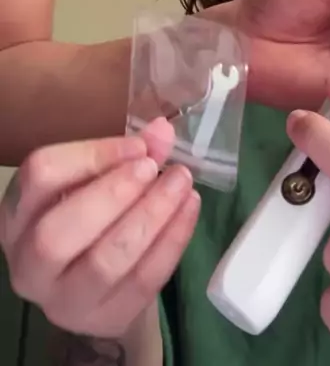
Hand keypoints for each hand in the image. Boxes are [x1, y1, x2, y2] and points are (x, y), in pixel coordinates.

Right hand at [0, 119, 199, 336]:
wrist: (102, 286)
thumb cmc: (92, 217)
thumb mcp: (97, 181)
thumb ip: (129, 153)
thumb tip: (163, 130)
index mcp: (19, 214)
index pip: (41, 177)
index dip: (92, 155)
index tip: (137, 146)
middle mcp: (28, 263)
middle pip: (57, 233)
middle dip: (113, 194)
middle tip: (153, 168)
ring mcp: (63, 301)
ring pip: (103, 263)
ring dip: (150, 217)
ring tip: (180, 184)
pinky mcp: (104, 320)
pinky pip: (142, 282)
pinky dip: (172, 242)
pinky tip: (189, 209)